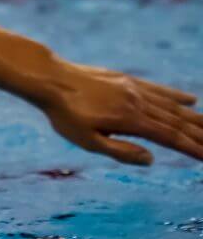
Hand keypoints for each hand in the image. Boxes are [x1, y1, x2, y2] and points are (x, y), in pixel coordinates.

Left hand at [42, 62, 201, 165]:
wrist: (50, 79)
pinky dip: (176, 96)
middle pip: (177, 121)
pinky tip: (191, 100)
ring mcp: (133, 89)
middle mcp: (138, 102)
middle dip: (200, 135)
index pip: (170, 137)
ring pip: (171, 105)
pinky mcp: (125, 80)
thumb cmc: (64, 115)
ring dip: (195, 118)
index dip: (192, 148)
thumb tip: (152, 159)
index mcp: (130, 120)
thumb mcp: (87, 140)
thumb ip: (120, 151)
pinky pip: (157, 89)